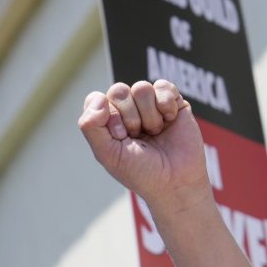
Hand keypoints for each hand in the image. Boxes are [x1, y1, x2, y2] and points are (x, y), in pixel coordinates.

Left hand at [79, 79, 209, 207]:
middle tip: (138, 136)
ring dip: (149, 115)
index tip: (119, 136)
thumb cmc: (139, 171)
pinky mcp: (173, 101)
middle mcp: (127, 110)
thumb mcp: (107, 153)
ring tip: (155, 132)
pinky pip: (164, 86)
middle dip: (129, 117)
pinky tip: (169, 121)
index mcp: (107, 122)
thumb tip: (98, 98)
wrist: (175, 181)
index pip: (96, 99)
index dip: (107, 116)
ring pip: (141, 87)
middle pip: (118, 91)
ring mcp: (150, 104)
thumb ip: (90, 127)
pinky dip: (166, 105)